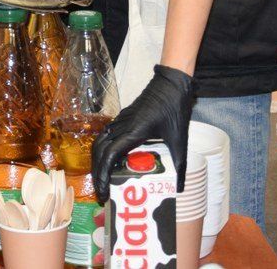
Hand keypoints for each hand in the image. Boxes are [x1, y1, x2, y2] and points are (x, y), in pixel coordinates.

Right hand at [90, 65, 194, 201]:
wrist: (171, 84)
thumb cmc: (175, 108)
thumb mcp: (179, 140)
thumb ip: (180, 165)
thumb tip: (179, 188)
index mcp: (134, 132)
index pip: (109, 156)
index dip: (103, 175)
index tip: (104, 191)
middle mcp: (122, 126)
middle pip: (99, 152)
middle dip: (97, 173)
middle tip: (102, 193)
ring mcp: (120, 121)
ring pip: (99, 143)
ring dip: (97, 162)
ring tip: (102, 180)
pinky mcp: (122, 118)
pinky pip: (106, 136)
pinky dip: (102, 152)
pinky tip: (110, 163)